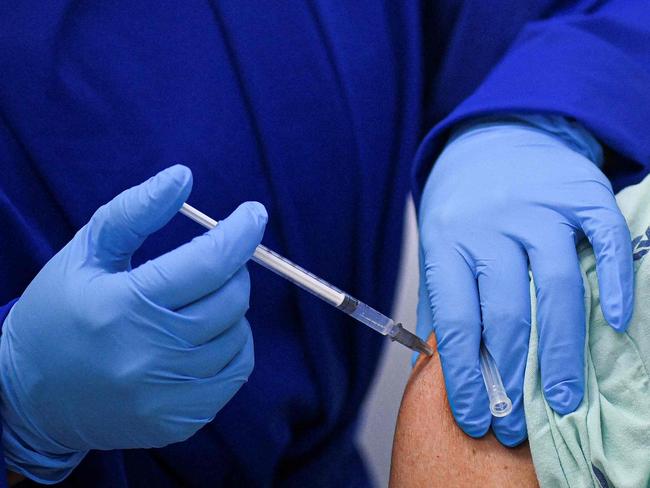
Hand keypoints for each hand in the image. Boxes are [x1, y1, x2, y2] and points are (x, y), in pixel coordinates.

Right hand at [0, 165, 266, 481]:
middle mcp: (150, 355)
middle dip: (233, 271)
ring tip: (198, 303)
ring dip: (231, 310)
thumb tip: (184, 176)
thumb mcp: (86, 253)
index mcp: (124, 306)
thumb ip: (135, 210)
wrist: (29, 398)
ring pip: (239, 336)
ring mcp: (167, 395)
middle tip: (212, 264)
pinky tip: (205, 337)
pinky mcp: (179, 421)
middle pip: (231, 299)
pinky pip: (235, 374)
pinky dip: (232, 347)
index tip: (253, 213)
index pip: (209, 262)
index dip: (241, 233)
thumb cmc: (58, 314)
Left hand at [416, 119, 632, 445]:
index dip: (467, 378)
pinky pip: (604, 239)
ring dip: (563, 350)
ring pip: (556, 286)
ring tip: (564, 399)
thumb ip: (444, 305)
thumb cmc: (464, 210)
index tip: (476, 419)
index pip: (457, 323)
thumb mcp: (439, 251)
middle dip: (514, 379)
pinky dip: (617, 283)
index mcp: (447, 244)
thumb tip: (441, 372)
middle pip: (507, 312)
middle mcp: (490, 226)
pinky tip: (616, 324)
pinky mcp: (579, 192)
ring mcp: (538, 207)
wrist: (492, 139)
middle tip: (520, 426)